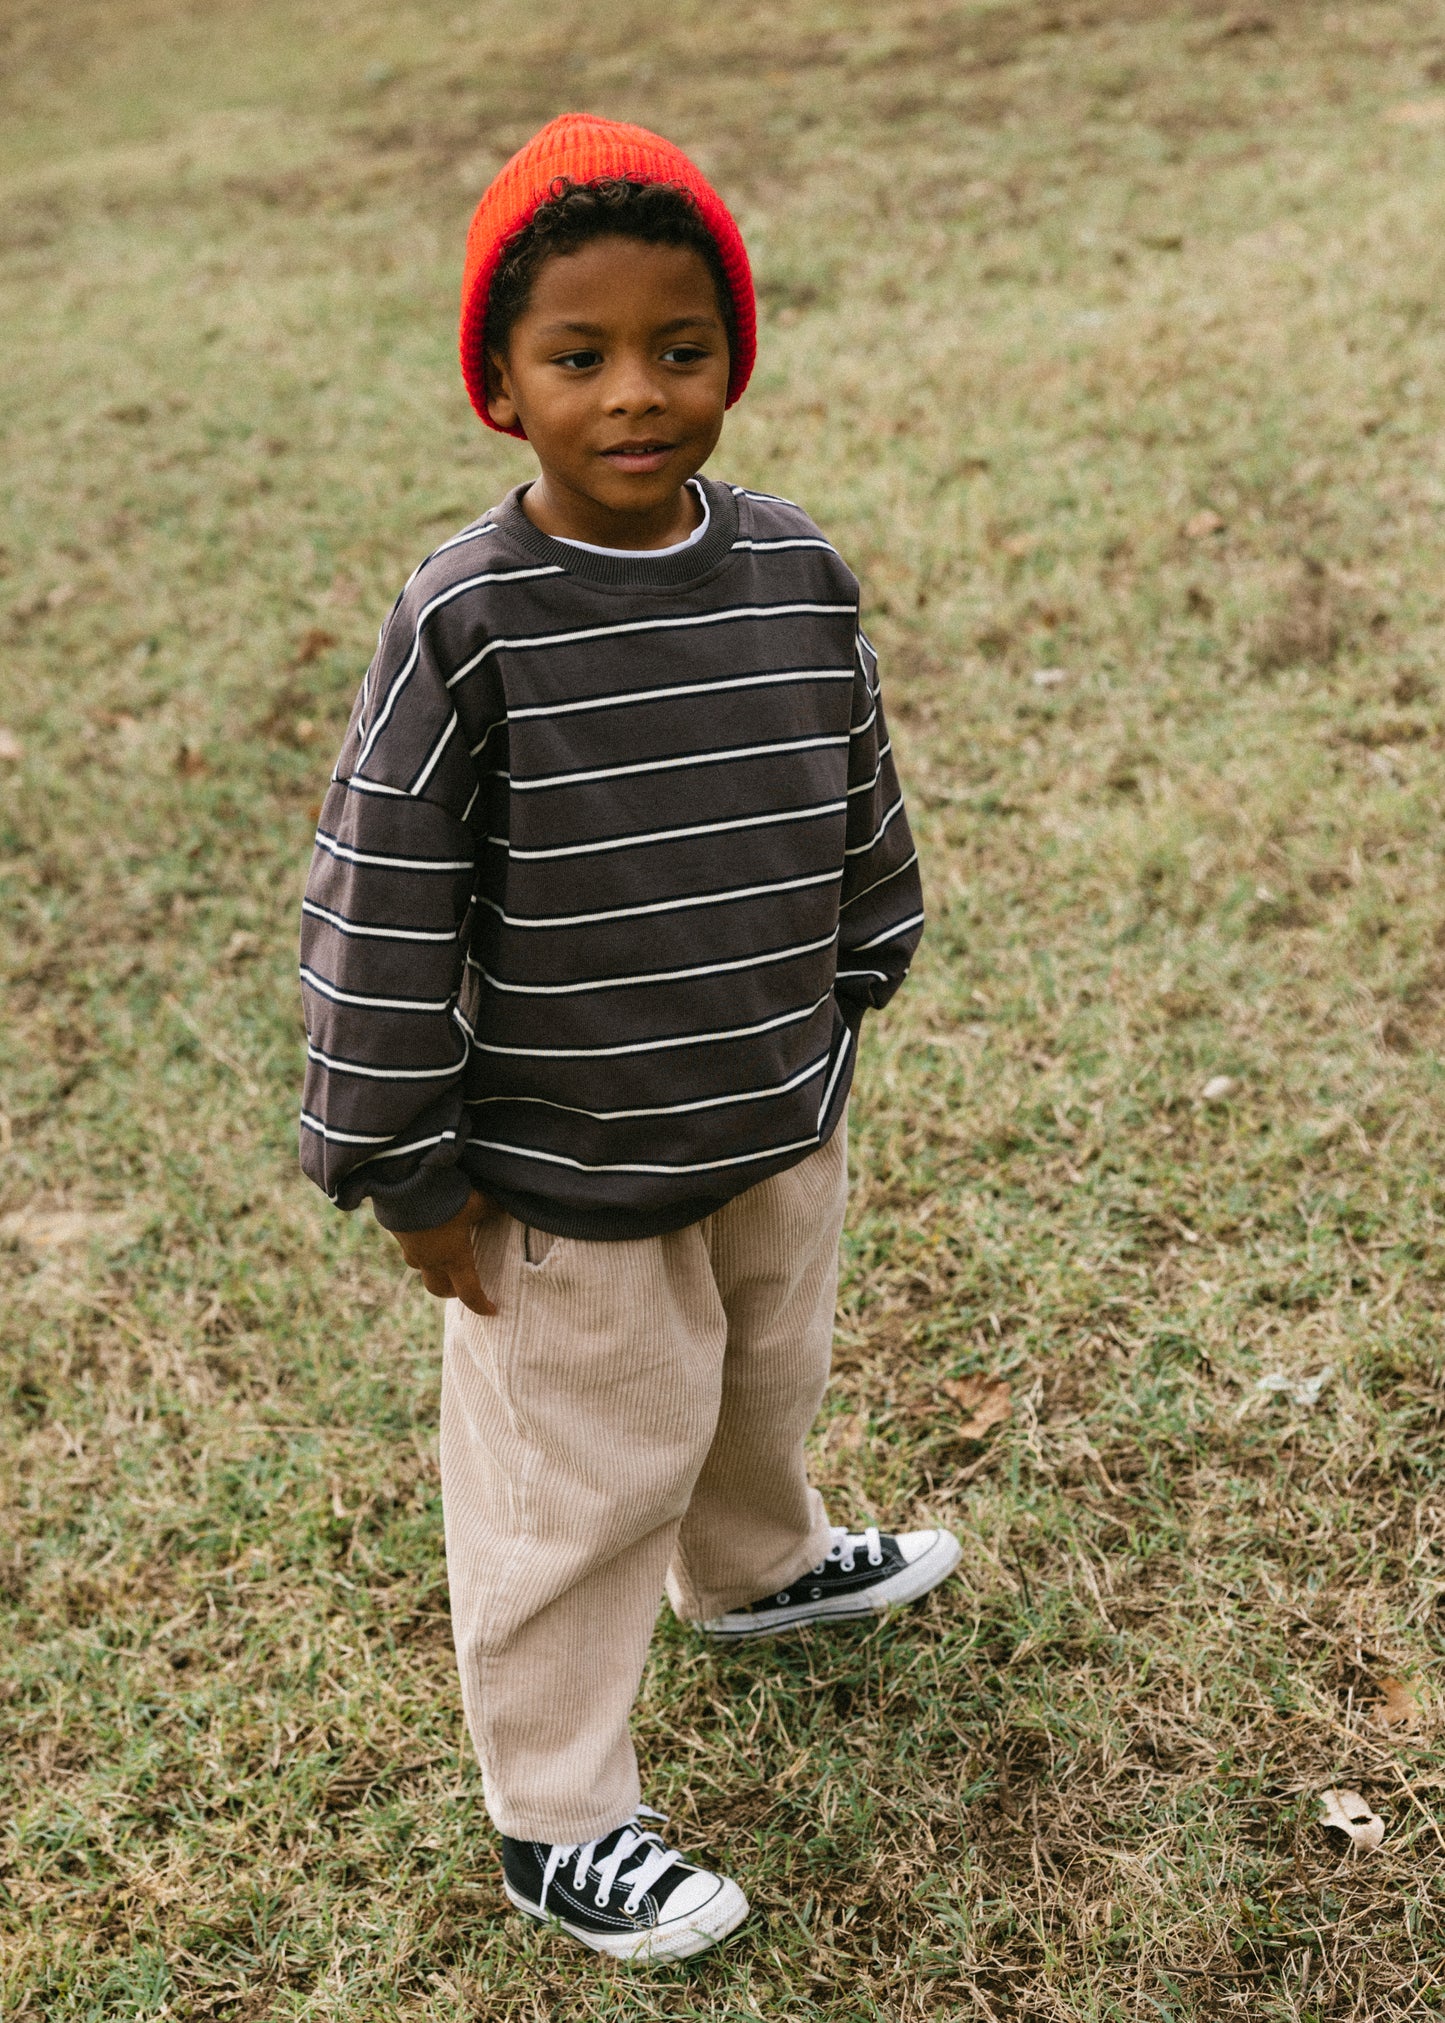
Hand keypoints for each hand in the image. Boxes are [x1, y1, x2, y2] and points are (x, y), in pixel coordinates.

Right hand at [391, 1191, 497, 1315]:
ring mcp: (410, 1248)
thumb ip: (494, 1207)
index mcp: (454, 1258)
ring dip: (433, 1267)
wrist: (403, 1184)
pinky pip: (409, 1247)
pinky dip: (420, 1245)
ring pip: (421, 1268)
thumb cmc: (445, 1198)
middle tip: (461, 1284)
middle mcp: (430, 1259)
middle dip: (451, 1290)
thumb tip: (510, 1206)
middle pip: (438, 1288)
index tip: (492, 1310)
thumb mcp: (477, 1201)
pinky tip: (427, 1229)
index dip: (481, 1305)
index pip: (469, 1293)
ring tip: (443, 1254)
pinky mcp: (397, 1233)